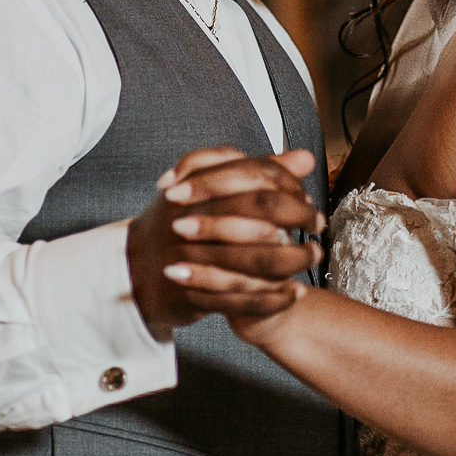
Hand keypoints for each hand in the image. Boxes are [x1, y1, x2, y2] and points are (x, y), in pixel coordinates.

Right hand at [127, 147, 323, 337]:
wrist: (137, 267)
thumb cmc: (183, 221)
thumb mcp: (215, 188)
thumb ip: (260, 172)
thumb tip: (304, 158)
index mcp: (199, 187)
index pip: (254, 179)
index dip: (289, 189)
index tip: (310, 202)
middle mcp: (193, 217)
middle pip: (257, 212)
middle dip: (296, 219)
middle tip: (318, 227)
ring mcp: (191, 256)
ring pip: (254, 257)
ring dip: (292, 259)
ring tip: (313, 257)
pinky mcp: (194, 291)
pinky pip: (242, 297)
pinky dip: (274, 297)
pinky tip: (297, 292)